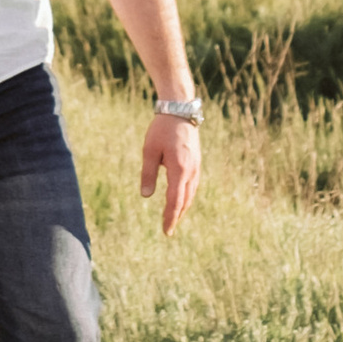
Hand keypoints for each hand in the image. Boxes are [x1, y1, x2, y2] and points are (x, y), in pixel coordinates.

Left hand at [140, 111, 201, 236]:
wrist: (180, 110)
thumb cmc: (161, 129)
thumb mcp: (149, 151)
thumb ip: (148, 174)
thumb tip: (145, 196)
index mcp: (179, 169)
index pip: (175, 201)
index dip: (170, 217)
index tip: (166, 230)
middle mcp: (191, 171)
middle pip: (185, 200)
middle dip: (177, 216)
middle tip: (168, 229)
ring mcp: (196, 166)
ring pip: (191, 194)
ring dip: (183, 207)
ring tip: (174, 217)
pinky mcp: (197, 162)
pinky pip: (193, 185)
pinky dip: (187, 196)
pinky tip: (181, 199)